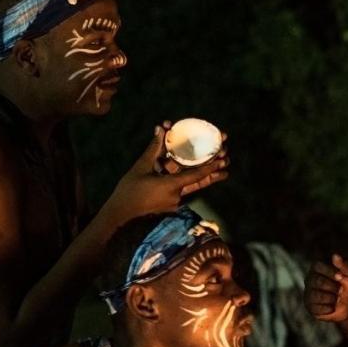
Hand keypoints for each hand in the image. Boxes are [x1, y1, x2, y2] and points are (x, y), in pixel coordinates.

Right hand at [100, 124, 229, 225]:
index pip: (196, 175)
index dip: (211, 166)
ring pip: (192, 185)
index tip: (224, 159)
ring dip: (205, 176)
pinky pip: (182, 189)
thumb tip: (161, 129)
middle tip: (227, 161)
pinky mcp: (170, 204)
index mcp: (171, 186)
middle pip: (199, 181)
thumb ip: (153, 149)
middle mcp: (177, 195)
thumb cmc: (128, 191)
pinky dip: (189, 180)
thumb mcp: (140, 167)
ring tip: (223, 169)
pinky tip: (195, 172)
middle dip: (214, 171)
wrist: (120, 216)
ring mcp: (175, 202)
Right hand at [305, 254, 347, 322]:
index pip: (317, 266)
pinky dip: (329, 308)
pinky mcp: (309, 306)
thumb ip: (344, 265)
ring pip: (318, 296)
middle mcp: (309, 279)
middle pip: (318, 281)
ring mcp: (308, 293)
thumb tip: (335, 255)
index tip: (341, 277)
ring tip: (335, 298)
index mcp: (317, 268)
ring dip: (332, 299)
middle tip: (340, 290)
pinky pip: (318, 308)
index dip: (330, 272)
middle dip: (334, 288)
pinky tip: (331, 306)